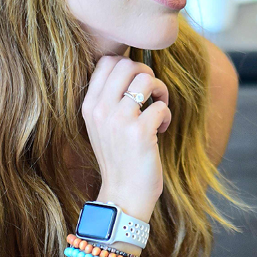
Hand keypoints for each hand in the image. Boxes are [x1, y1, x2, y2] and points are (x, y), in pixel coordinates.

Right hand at [82, 56, 171, 219]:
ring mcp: (119, 121)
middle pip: (128, 64)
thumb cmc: (119, 157)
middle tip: (151, 94)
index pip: (107, 62)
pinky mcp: (140, 132)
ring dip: (160, 90)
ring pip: (146, 79)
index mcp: (89, 105)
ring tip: (158, 107)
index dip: (128, 65)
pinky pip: (161, 105)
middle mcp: (101, 110)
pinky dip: (166, 115)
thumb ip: (109, 98)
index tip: (136, 83)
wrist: (123, 194)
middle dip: (146, 74)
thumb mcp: (102, 125)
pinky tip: (160, 129)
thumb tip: (131, 67)